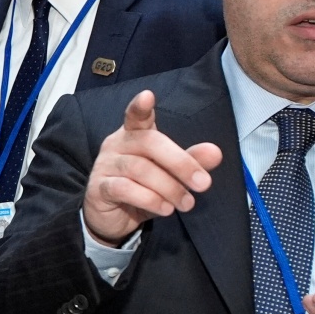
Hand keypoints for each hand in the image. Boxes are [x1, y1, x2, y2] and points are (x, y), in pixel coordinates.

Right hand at [83, 90, 223, 245]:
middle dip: (181, 163)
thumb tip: (216, 152)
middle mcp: (116, 144)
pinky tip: (166, 209)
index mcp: (134, 134)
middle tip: (203, 183)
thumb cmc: (142, 188)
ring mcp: (105, 165)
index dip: (140, 107)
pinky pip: (125, 189)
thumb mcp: (170, 174)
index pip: (135, 116)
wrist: (113, 218)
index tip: (148, 96)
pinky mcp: (98, 188)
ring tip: (187, 203)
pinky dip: (150, 199)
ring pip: (140, 169)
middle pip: (149, 143)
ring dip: (169, 187)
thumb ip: (190, 161)